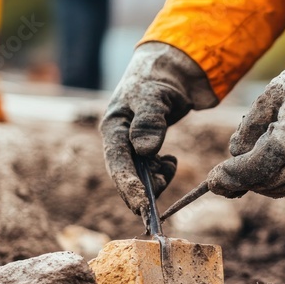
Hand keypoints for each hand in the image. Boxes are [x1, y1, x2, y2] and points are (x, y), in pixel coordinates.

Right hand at [101, 42, 216, 214]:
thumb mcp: (154, 95)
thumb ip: (149, 120)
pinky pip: (152, 170)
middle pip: (125, 174)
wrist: (172, 69)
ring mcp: (132, 145)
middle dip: (139, 193)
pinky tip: (172, 161)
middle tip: (152, 214)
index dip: (128, 186)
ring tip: (170, 166)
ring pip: (140, 175)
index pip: (117, 162)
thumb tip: (144, 151)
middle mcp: (119, 139)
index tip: (142, 205)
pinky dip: (163, 171)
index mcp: (113, 126)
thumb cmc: (158, 78)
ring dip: (155, 180)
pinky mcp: (146, 148)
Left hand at [207, 32, 284, 197]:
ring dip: (271, 180)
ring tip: (258, 165)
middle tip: (233, 174)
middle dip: (249, 181)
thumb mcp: (267, 96)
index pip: (253, 171)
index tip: (214, 180)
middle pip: (272, 184)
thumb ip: (248, 130)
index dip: (230, 178)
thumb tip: (236, 156)